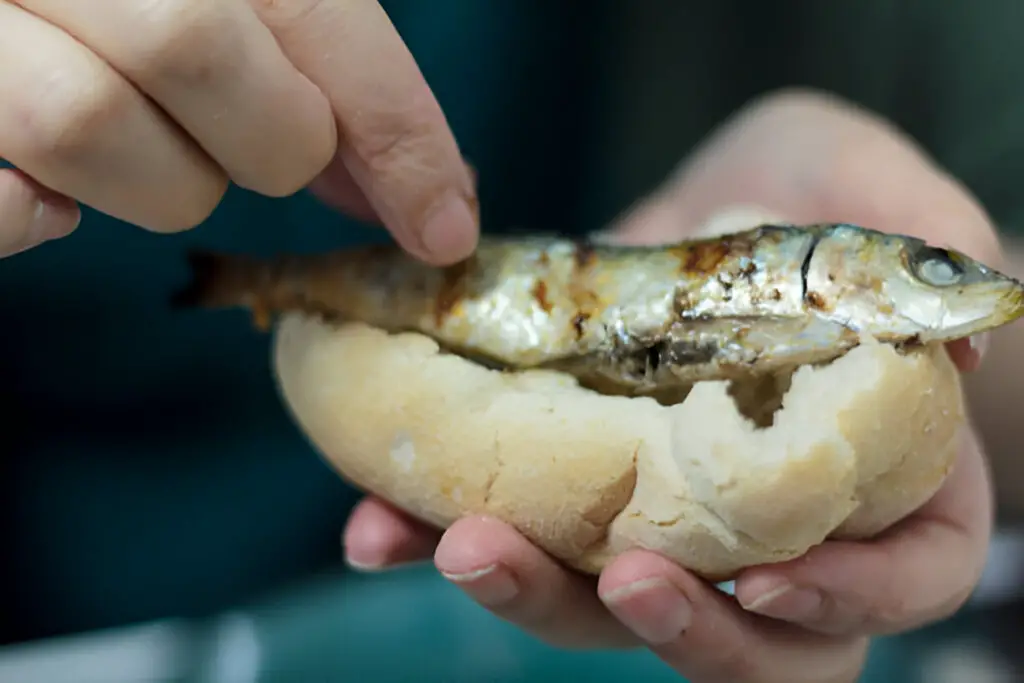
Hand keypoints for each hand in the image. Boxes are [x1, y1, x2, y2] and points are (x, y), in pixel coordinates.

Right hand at [0, 0, 476, 263]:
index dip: (396, 128)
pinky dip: (33, 215)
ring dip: (164, 182)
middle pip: (194, 48)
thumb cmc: (128, 0)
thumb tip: (414, 188)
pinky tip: (49, 195)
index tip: (443, 225)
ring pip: (85, 121)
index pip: (312, 5)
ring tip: (156, 157)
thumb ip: (314, 58)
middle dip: (270, 141)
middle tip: (263, 144)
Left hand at [342, 89, 995, 681]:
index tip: (766, 578)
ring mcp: (660, 518)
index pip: (894, 581)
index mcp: (877, 478)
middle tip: (615, 576)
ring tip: (458, 544)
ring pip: (609, 606)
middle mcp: (768, 523)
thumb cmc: (813, 201)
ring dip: (536, 593)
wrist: (716, 205)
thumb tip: (958, 346)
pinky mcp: (571, 489)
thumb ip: (922, 259)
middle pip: (744, 636)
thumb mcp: (869, 190)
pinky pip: (512, 536)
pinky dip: (438, 539)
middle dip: (676, 624)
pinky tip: (379, 525)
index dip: (843, 600)